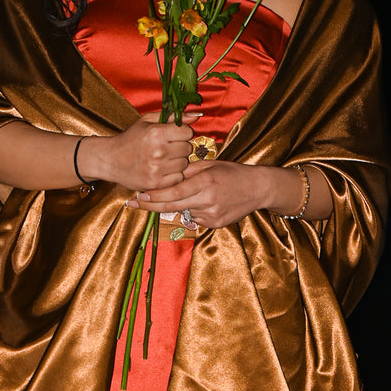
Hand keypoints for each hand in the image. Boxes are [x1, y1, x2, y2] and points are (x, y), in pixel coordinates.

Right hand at [86, 112, 200, 193]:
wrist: (110, 160)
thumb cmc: (130, 139)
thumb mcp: (147, 122)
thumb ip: (172, 117)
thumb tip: (196, 115)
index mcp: (156, 133)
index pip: (187, 132)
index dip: (181, 133)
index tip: (172, 136)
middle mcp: (158, 151)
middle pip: (187, 148)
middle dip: (179, 147)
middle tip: (166, 148)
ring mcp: (157, 169)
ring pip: (184, 164)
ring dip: (177, 162)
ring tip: (163, 159)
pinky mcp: (156, 183)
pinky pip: (178, 178)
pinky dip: (172, 175)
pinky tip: (162, 170)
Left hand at [129, 158, 271, 230]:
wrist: (258, 188)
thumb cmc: (232, 173)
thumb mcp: (210, 165)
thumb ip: (187, 171)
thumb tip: (166, 175)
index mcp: (204, 183)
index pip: (172, 192)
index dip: (152, 196)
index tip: (137, 195)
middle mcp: (207, 201)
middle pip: (171, 206)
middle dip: (150, 206)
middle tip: (132, 204)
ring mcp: (211, 215)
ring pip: (183, 211)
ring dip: (177, 204)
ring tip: (191, 194)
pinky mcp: (215, 224)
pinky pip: (196, 217)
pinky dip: (193, 210)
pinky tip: (206, 202)